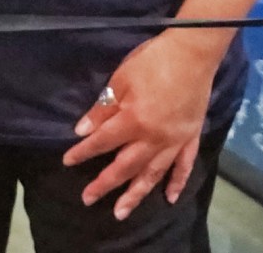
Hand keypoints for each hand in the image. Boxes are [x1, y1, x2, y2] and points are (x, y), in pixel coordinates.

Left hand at [65, 29, 226, 220]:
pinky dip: (177, 182)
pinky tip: (170, 197)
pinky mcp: (191, 136)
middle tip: (88, 199)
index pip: (102, 142)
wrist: (194, 51)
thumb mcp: (122, 79)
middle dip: (104, 183)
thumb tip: (83, 130)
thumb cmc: (154, 60)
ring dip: (135, 194)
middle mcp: (153, 138)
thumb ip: (103, 108)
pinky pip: (184, 164)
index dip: (83, 152)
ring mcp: (174, 140)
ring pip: (152, 173)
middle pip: (125, 166)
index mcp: (134, 121)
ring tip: (121, 211)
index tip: (68, 161)